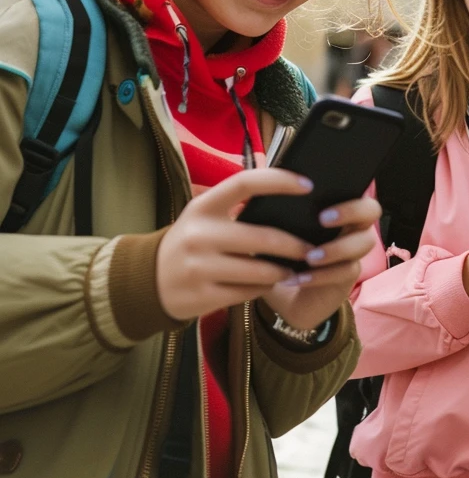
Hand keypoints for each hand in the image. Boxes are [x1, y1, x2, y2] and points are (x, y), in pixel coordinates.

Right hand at [157, 169, 315, 321]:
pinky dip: (264, 288)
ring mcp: (199, 268)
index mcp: (202, 207)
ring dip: (283, 271)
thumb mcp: (204, 215)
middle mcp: (199, 235)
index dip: (279, 181)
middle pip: (262, 238)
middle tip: (312, 248)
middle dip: (294, 245)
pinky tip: (271, 284)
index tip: (307, 185)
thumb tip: (289, 193)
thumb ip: (237, 204)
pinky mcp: (202, 296)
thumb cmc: (191, 240)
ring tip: (296, 269)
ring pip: (260, 271)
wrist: (146, 280)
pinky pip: (248, 292)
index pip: (245, 183)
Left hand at [261, 194, 380, 329]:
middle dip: (351, 212)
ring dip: (336, 248)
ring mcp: (353, 252)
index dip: (347, 192)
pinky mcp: (347, 277)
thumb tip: (256, 182)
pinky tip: (299, 278)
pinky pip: (345, 271)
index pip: (357, 189)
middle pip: (372, 210)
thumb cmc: (280, 251)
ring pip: (364, 243)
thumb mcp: (274, 228)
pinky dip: (321, 275)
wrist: (282, 291)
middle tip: (323, 220)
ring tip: (309, 257)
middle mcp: (352, 226)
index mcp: (336, 207)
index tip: (319, 197)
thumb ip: (274, 206)